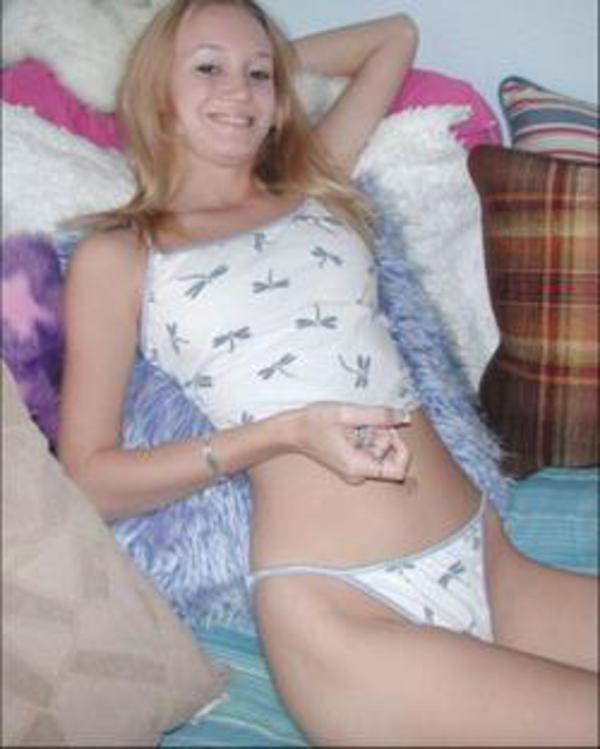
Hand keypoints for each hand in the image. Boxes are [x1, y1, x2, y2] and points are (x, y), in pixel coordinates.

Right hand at [293, 402, 411, 484]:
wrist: (293, 430)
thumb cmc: (315, 421)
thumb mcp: (348, 413)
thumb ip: (380, 415)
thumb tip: (405, 416)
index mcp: (359, 467)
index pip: (399, 471)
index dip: (401, 449)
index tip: (390, 429)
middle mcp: (359, 474)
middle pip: (390, 458)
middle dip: (385, 435)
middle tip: (368, 420)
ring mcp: (356, 470)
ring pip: (381, 452)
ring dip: (375, 433)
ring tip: (356, 422)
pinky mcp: (353, 463)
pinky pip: (371, 451)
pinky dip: (368, 436)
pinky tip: (353, 428)